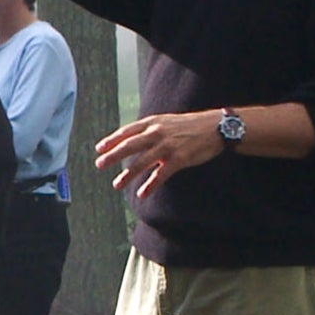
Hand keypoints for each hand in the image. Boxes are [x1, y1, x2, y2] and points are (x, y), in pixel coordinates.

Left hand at [94, 110, 224, 201]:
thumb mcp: (166, 121)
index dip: (112, 140)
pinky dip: (150, 185)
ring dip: (128, 174)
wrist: (215, 127)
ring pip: (142, 161)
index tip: (99, 149)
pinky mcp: (179, 158)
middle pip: (130, 145)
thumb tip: (130, 138)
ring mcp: (168, 146)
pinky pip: (161, 174)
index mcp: (153, 123)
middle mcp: (157, 133)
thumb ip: (149, 129)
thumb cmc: (189, 126)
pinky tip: (142, 193)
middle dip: (113, 155)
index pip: (127, 131)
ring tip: (116, 184)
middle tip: (99, 165)